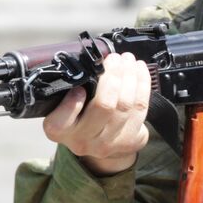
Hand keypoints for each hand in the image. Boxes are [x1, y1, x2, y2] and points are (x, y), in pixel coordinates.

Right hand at [42, 52, 150, 174]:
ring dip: (130, 76)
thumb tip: (91, 64)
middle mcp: (83, 141)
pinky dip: (143, 84)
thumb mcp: (61, 104)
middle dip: (113, 75)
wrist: (97, 141)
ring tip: (128, 60)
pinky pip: (141, 108)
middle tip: (114, 58)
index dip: (72, 103)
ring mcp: (109, 144)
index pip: (62, 120)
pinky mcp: (130, 141)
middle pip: (104, 106)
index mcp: (59, 131)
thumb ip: (68, 89)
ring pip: (127, 105)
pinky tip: (139, 70)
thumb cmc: (77, 116)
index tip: (79, 88)